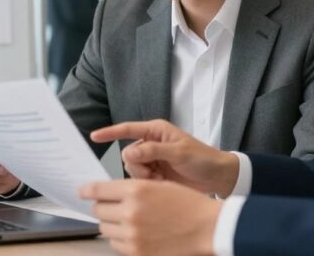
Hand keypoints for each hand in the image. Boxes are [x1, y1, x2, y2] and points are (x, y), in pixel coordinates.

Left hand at [80, 179, 220, 255]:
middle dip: (103, 207)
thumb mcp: (158, 186)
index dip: (87, 191)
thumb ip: (130, 189)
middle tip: (112, 207)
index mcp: (136, 190)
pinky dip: (119, 239)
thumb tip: (107, 194)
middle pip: (98, 210)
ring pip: (104, 228)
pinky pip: (115, 244)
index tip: (82, 192)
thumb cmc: (187, 204)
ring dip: (111, 224)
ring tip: (127, 221)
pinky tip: (133, 234)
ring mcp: (132, 234)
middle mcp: (130, 212)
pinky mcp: (137, 252)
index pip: (98, 190)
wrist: (208, 228)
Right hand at [91, 119, 239, 195]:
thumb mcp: (180, 152)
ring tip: (161, 180)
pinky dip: (148, 184)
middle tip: (153, 173)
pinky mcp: (155, 174)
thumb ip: (154, 151)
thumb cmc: (204, 159)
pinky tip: (162, 185)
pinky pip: (141, 180)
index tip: (95, 136)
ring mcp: (153, 160)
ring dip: (143, 177)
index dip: (110, 132)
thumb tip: (130, 151)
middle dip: (137, 166)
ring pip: (133, 168)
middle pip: (128, 154)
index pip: (128, 129)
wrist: (218, 177)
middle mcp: (151, 143)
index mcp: (156, 131)